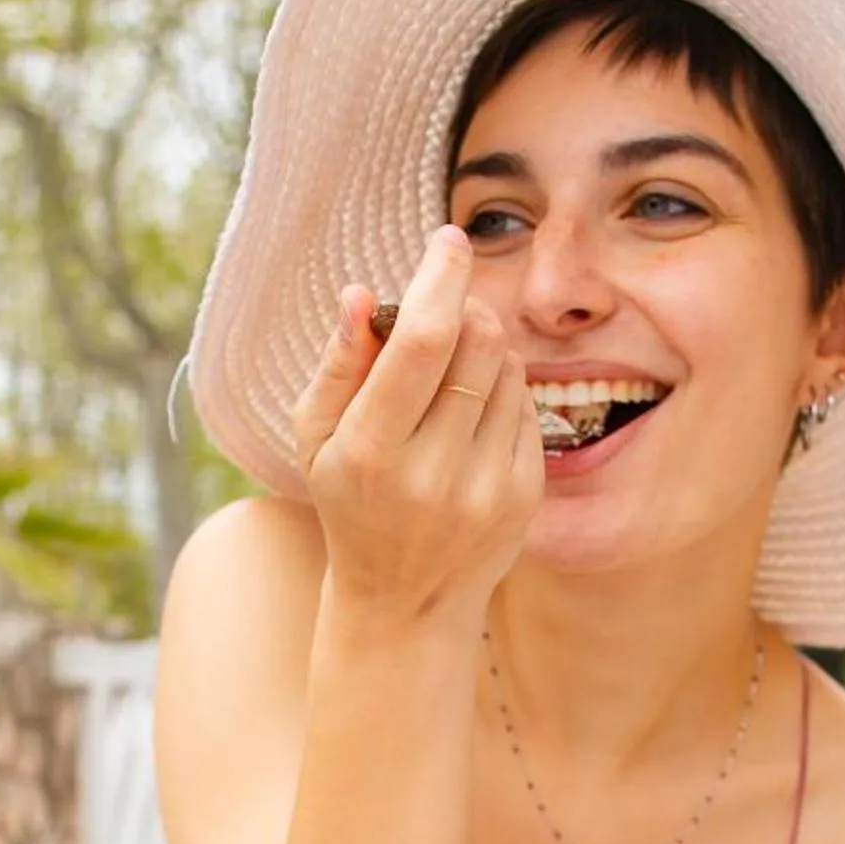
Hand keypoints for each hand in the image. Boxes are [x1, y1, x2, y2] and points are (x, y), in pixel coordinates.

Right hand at [293, 224, 541, 628]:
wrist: (402, 604)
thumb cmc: (351, 503)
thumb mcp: (319, 438)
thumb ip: (338, 364)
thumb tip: (360, 294)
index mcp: (372, 452)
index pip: (421, 340)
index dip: (441, 278)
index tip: (450, 239)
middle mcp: (433, 473)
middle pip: (477, 341)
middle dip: (464, 306)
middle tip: (444, 310)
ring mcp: (485, 489)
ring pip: (508, 367)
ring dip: (483, 348)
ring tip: (450, 378)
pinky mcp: (523, 496)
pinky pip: (526, 406)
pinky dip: (501, 391)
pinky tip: (471, 419)